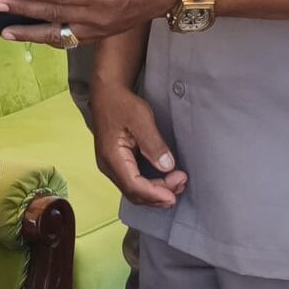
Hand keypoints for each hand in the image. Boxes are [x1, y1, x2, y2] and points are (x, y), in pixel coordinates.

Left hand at [0, 0, 179, 45]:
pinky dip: (48, 39)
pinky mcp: (96, 36)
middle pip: (54, 14)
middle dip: (23, 10)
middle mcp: (98, 17)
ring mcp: (97, 30)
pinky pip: (68, 41)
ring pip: (58, 35)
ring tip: (6, 30)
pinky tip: (31, 34)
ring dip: (30, 33)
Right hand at [89, 85, 186, 208]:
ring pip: (134, 190)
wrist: (107, 93)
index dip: (155, 194)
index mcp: (111, 156)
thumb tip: (167, 166)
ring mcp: (111, 166)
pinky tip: (164, 181)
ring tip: (177, 184)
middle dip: (158, 195)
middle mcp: (108, 166)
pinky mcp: (117, 163)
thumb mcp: (140, 119)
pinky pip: (133, 182)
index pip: (134, 185)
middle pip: (134, 192)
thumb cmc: (121, 103)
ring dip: (156, 192)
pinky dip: (150, 186)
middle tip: (181, 184)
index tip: (174, 193)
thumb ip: (153, 144)